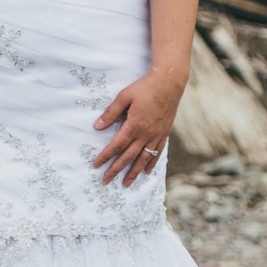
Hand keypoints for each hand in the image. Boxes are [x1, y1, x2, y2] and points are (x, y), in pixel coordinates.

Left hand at [92, 71, 185, 186]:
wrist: (170, 82)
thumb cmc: (145, 87)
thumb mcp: (124, 96)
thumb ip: (111, 113)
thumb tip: (97, 127)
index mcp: (134, 125)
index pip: (116, 146)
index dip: (105, 157)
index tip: (96, 165)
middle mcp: (146, 134)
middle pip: (128, 157)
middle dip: (116, 170)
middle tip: (105, 181)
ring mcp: (156, 135)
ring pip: (143, 158)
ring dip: (134, 172)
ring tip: (126, 184)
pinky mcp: (164, 133)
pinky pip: (157, 152)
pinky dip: (151, 163)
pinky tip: (146, 172)